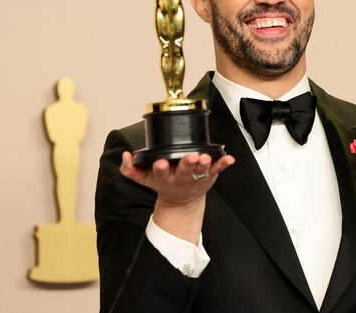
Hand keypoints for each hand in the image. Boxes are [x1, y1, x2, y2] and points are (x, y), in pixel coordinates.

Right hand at [120, 151, 234, 242]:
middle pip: (183, 170)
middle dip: (187, 164)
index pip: (160, 171)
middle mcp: (181, 177)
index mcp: (164, 177)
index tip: (160, 162)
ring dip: (204, 164)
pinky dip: (223, 163)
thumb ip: (131, 168)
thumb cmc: (163, 182)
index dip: (160, 167)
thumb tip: (126, 156)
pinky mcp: (209, 175)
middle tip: (190, 157)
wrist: (181, 200)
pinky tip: (229, 158)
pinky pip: (218, 168)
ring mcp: (196, 176)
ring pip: (201, 170)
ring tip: (206, 157)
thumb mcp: (144, 178)